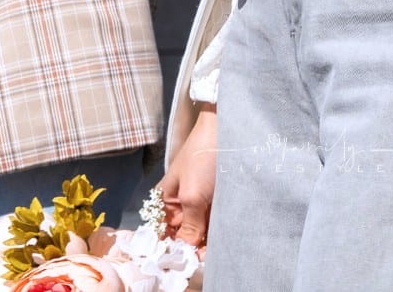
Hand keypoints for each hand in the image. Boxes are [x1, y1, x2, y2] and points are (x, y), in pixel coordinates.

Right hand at [157, 104, 216, 253]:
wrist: (230, 130)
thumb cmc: (203, 157)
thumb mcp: (193, 194)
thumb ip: (189, 224)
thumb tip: (183, 251)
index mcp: (168, 198)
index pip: (163, 230)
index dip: (169, 247)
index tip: (180, 262)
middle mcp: (184, 202)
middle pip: (183, 234)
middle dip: (190, 249)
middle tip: (199, 263)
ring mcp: (203, 202)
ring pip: (200, 231)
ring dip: (205, 244)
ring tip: (211, 256)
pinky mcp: (220, 202)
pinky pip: (216, 224)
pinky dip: (217, 236)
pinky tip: (222, 246)